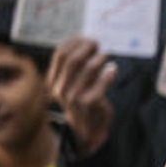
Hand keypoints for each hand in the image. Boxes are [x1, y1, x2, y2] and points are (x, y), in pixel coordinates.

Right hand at [47, 37, 117, 157]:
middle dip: (88, 47)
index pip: (60, 53)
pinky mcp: (88, 104)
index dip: (75, 42)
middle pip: (73, 59)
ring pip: (88, 69)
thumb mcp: (72, 81)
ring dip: (99, 59)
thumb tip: (87, 40)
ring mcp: (73, 97)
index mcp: (52, 80)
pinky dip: (109, 74)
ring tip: (105, 56)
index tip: (86, 38)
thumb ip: (76, 64)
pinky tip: (113, 70)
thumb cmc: (81, 98)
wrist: (85, 127)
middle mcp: (59, 88)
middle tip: (98, 44)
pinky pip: (100, 83)